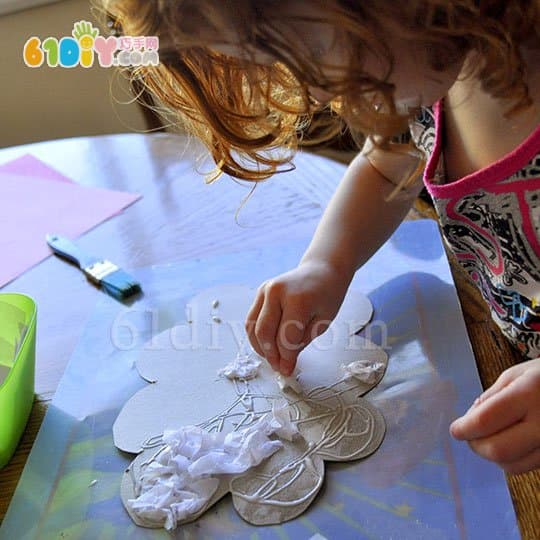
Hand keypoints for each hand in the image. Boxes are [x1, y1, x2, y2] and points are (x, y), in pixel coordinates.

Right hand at [245, 260, 349, 375]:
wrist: (322, 270)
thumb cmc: (327, 295)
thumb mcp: (322, 322)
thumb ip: (301, 343)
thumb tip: (285, 364)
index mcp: (297, 298)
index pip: (285, 337)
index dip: (286, 358)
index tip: (288, 370)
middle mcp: (276, 291)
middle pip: (265, 332)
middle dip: (271, 355)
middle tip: (279, 368)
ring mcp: (265, 290)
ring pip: (252, 327)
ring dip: (260, 347)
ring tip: (273, 358)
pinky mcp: (259, 293)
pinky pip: (252, 319)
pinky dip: (257, 336)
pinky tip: (267, 346)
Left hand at [450, 359, 539, 473]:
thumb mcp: (517, 374)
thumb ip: (492, 397)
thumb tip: (471, 419)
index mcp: (528, 394)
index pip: (485, 421)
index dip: (464, 429)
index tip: (455, 429)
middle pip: (498, 450)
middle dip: (476, 445)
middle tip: (470, 435)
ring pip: (512, 465)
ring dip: (492, 454)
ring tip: (490, 436)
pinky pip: (528, 466)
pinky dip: (511, 458)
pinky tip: (511, 441)